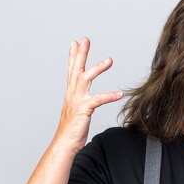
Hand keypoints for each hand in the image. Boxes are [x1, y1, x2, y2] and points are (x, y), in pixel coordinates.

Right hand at [54, 37, 122, 151]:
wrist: (65, 144)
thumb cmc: (72, 131)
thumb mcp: (76, 112)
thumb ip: (81, 103)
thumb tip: (86, 101)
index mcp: (71, 93)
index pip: (71, 71)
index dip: (73, 56)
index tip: (75, 42)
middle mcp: (72, 94)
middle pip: (76, 69)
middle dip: (81, 54)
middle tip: (86, 39)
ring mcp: (77, 101)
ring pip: (86, 79)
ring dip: (98, 68)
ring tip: (110, 60)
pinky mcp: (83, 110)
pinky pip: (98, 100)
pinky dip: (109, 96)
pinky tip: (119, 94)